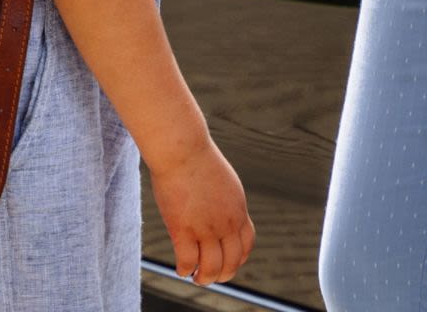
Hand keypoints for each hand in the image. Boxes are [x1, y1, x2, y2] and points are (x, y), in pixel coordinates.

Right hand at [149, 139, 253, 285]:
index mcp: (238, 210)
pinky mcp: (183, 229)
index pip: (246, 246)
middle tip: (210, 276)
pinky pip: (188, 261)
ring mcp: (205, 228)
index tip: (227, 263)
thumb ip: (226, 201)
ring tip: (195, 277)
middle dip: (222, 274)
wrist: (182, 149)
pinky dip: (185, 270)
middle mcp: (226, 223)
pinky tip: (181, 269)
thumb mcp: (224, 182)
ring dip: (204, 277)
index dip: (238, 260)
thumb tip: (221, 211)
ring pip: (211, 267)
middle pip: (231, 262)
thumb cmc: (197, 159)